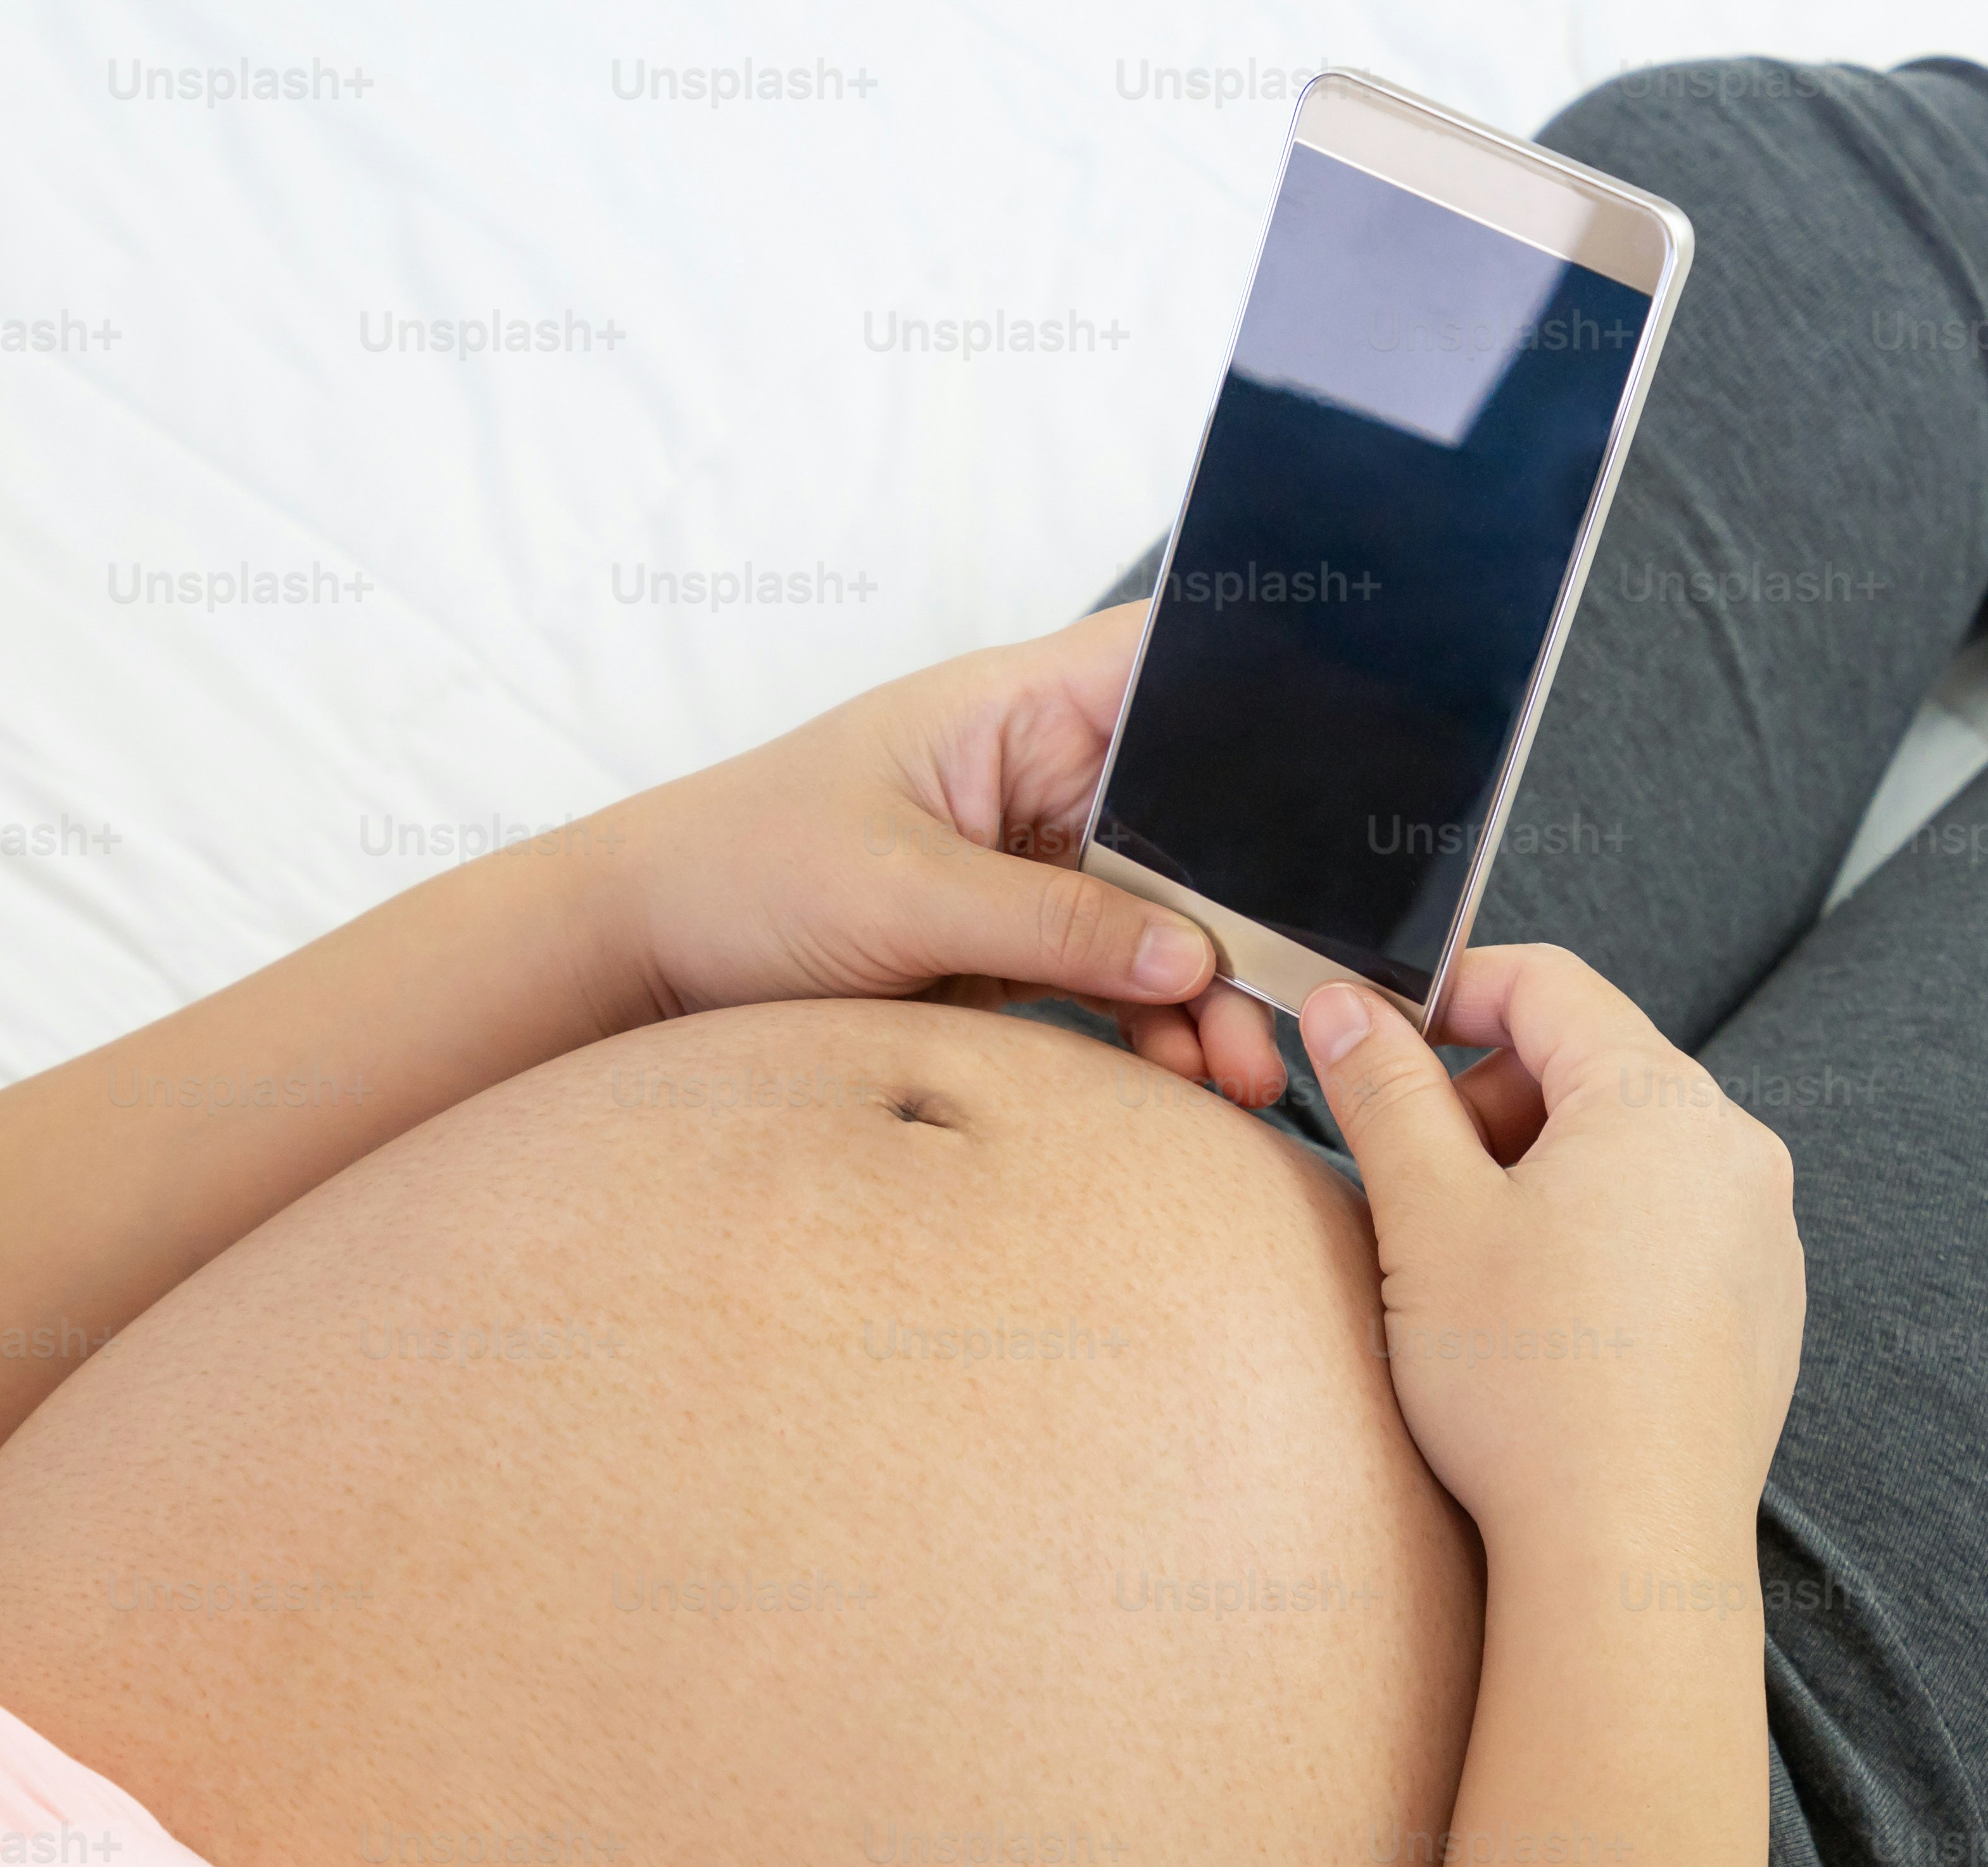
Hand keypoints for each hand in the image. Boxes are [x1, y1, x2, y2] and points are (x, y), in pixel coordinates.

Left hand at [601, 602, 1293, 1102]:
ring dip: (1218, 995)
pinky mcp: (1022, 948)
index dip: (1267, 700)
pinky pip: (1122, 983)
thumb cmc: (739, 877)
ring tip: (1249, 1076)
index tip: (1348, 783)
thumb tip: (1193, 961)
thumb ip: (1053, 925)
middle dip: (1257, 907)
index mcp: (1014, 708)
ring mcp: (1038, 865)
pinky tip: (1196, 1081)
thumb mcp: (900, 898)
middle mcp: (1042, 775)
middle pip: (1200, 820)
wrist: (639, 963)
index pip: (1173, 664)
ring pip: (1171, 918)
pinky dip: (1162, 1033)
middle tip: (1307, 995)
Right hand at [1302, 949, 1802, 1561]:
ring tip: (1474, 1263)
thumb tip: (1352, 1013)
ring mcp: (1761, 1235)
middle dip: (1490, 1101)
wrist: (1627, 1550)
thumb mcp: (1427, 1217)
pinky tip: (1543, 1322)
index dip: (1448, 992)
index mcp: (1659, 1099)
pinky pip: (1669, 1229)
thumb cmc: (1527, 1385)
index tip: (1380, 1041)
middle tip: (1419, 1179)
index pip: (1546, 983)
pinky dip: (1597, 1238)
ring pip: (1629, 1154)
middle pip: (1592, 1065)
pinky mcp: (1763, 1310)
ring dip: (1540, 1174)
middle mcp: (1734, 1150)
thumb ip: (1385, 1092)